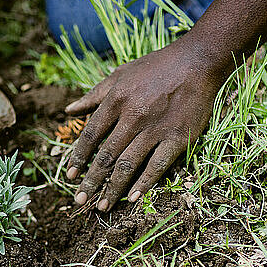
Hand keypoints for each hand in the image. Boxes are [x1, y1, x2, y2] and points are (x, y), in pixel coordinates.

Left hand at [65, 42, 225, 210]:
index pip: (90, 135)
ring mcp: (156, 129)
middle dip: (91, 180)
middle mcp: (132, 117)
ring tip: (102, 206)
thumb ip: (93, 95)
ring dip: (112, 188)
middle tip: (80, 199)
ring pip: (128, 165)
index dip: (78, 157)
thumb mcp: (119, 75)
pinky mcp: (178, 137)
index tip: (69, 175)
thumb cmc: (155, 67)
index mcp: (116, 100)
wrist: (198, 61)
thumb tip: (68, 111)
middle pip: (106, 155)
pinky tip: (132, 198)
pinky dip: (144, 183)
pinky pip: (157, 166)